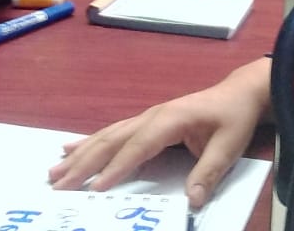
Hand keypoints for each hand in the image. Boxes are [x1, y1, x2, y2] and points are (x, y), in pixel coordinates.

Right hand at [48, 57, 270, 208]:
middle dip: (84, 163)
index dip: (117, 168)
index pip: (138, 147)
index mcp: (170, 120)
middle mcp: (152, 116)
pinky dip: (89, 143)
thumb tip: (192, 200)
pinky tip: (70, 149)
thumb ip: (209, 172)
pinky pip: (113, 133)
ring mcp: (146, 117)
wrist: (239, 92)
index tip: (96, 188)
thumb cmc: (233, 117)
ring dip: (80, 154)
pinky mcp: (146, 122)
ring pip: (107, 136)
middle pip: (112, 141)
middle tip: (58, 184)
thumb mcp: (229, 145)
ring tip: (54, 170)